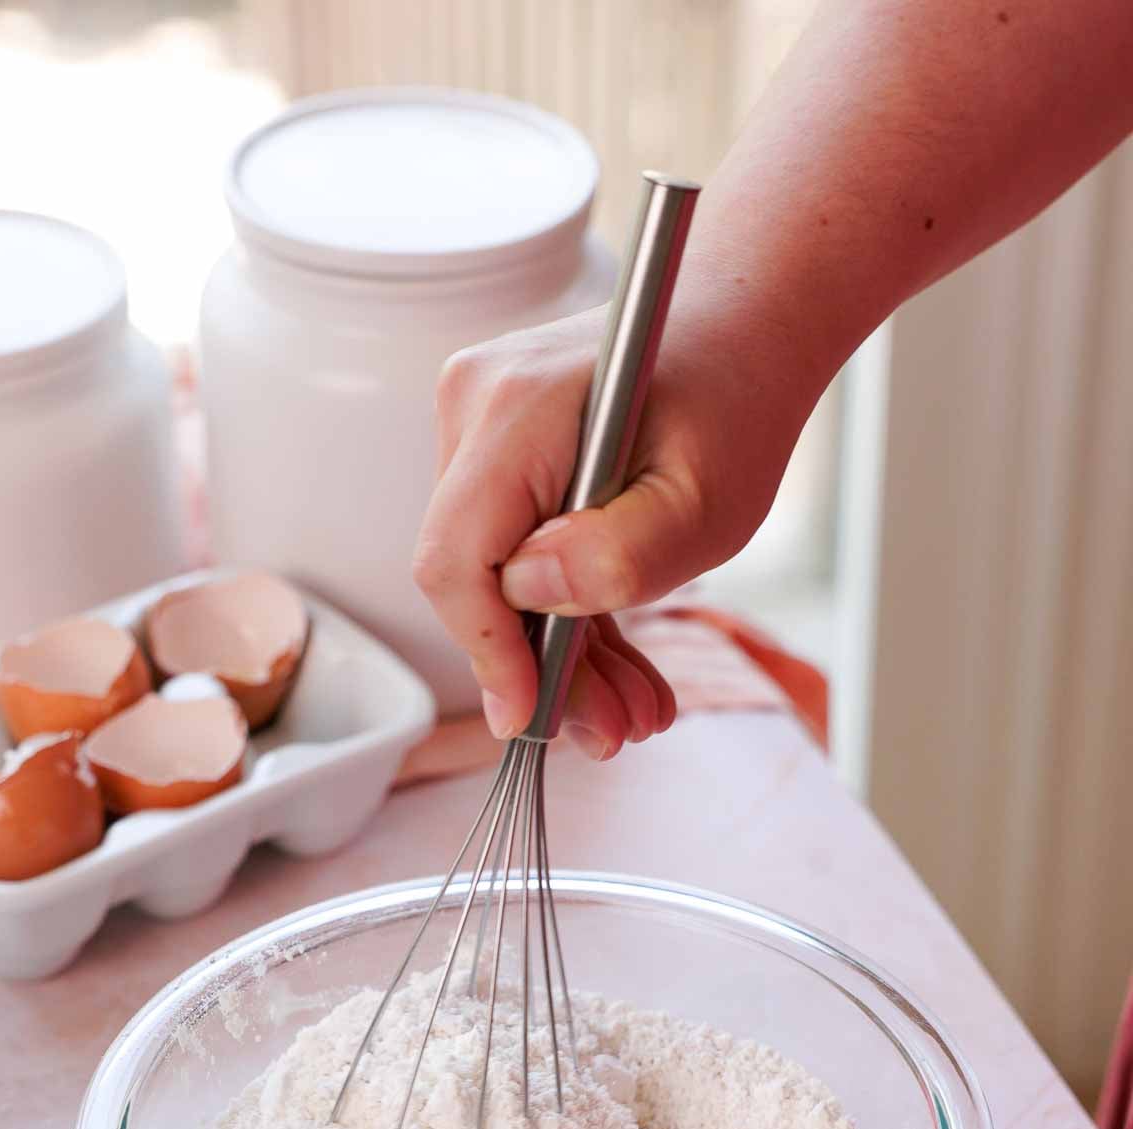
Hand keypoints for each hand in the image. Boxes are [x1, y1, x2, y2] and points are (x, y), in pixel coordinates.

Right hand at [413, 301, 814, 755]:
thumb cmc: (737, 396)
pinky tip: (620, 666)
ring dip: (565, 653)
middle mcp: (476, 409)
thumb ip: (618, 557)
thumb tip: (527, 597)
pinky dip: (568, 612)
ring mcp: (480, 427)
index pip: (456, 559)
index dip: (488, 652)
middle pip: (477, 577)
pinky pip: (518, 550)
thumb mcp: (704, 503)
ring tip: (636, 710)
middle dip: (544, 669)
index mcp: (516, 410)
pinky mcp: (500, 451)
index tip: (533, 720)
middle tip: (617, 731)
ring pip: (499, 575)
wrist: (750, 319)